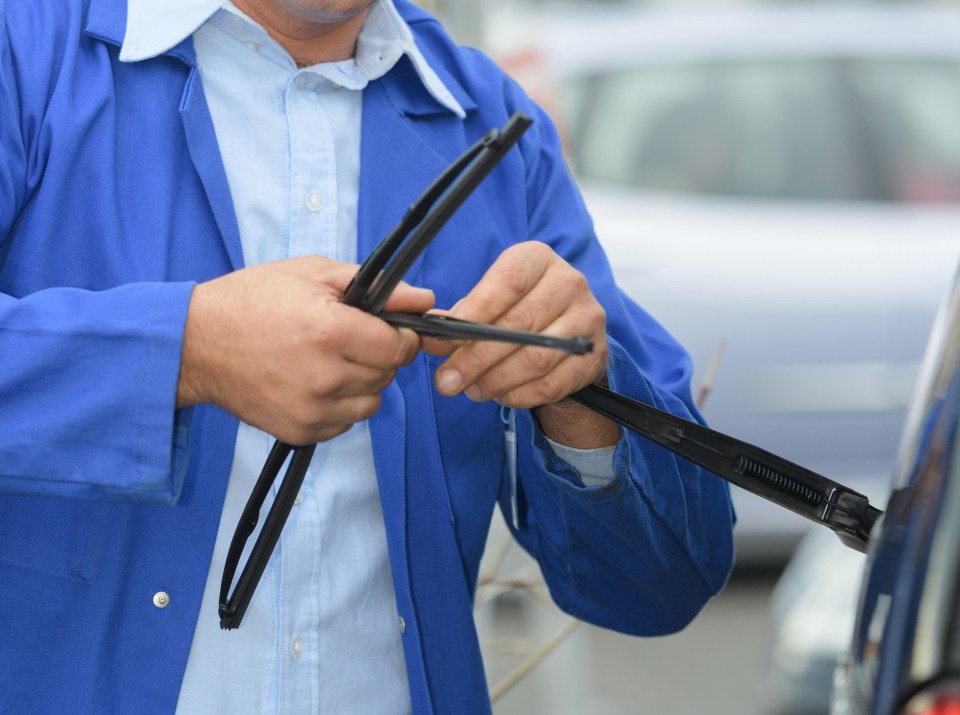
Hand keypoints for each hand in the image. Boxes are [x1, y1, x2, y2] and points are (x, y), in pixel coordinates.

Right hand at [177, 255, 433, 444]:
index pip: (400, 347)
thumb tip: (424, 299)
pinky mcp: (299, 431)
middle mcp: (324, 376)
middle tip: (347, 339)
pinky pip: (345, 423)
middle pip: (388, 374)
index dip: (400, 335)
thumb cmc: (252, 300)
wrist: (196, 343)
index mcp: (331, 331)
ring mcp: (311, 409)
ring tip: (329, 361)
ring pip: (371, 403)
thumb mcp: (313, 274)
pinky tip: (313, 382)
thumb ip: (376, 286)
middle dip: (379, 355)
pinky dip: (339, 405)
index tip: (384, 328)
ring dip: (362, 383)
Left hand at [425, 242, 618, 447]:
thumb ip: (462, 317)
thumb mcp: (491, 302)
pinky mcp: (594, 355)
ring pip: (535, 357)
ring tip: (471, 390)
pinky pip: (551, 383)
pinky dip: (519, 395)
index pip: (509, 281)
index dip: (476, 311)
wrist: (568, 336)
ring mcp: (587, 319)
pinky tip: (500, 395)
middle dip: (475, 358)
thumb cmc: (519, 312)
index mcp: (538, 259)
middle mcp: (569, 283)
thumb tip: (430, 335)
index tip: (446, 338)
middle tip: (447, 380)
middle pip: (519, 324)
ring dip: (496, 380)